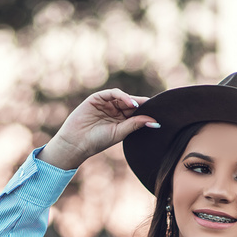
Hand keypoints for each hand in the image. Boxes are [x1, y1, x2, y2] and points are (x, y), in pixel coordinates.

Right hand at [38, 88, 159, 171]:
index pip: (136, 112)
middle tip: (154, 105)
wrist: (76, 143)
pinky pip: (112, 93)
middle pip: (131, 103)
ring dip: (132, 100)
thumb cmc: (97, 141)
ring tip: (138, 106)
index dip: (147, 110)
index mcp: (121, 120)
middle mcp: (114, 110)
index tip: (160, 112)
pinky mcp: (97, 98)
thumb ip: (135, 124)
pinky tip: (131, 103)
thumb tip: (155, 121)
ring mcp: (106, 103)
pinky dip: (122, 96)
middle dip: (142, 103)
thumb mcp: (119, 132)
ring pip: (123, 97)